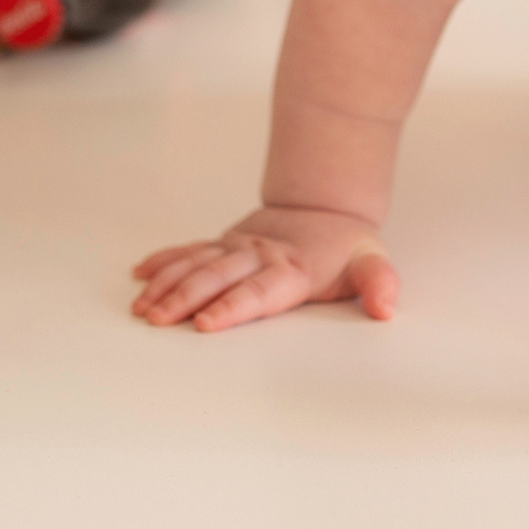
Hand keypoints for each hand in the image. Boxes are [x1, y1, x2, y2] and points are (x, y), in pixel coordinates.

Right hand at [129, 205, 397, 331]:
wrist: (325, 206)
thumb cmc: (347, 246)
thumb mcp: (370, 261)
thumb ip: (379, 283)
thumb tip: (388, 307)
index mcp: (292, 268)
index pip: (260, 290)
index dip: (233, 306)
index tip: (206, 322)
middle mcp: (259, 256)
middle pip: (218, 277)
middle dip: (185, 298)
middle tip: (157, 319)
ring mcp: (237, 247)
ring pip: (197, 263)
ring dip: (168, 284)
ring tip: (142, 308)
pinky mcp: (223, 242)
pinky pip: (190, 249)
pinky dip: (165, 260)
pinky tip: (140, 273)